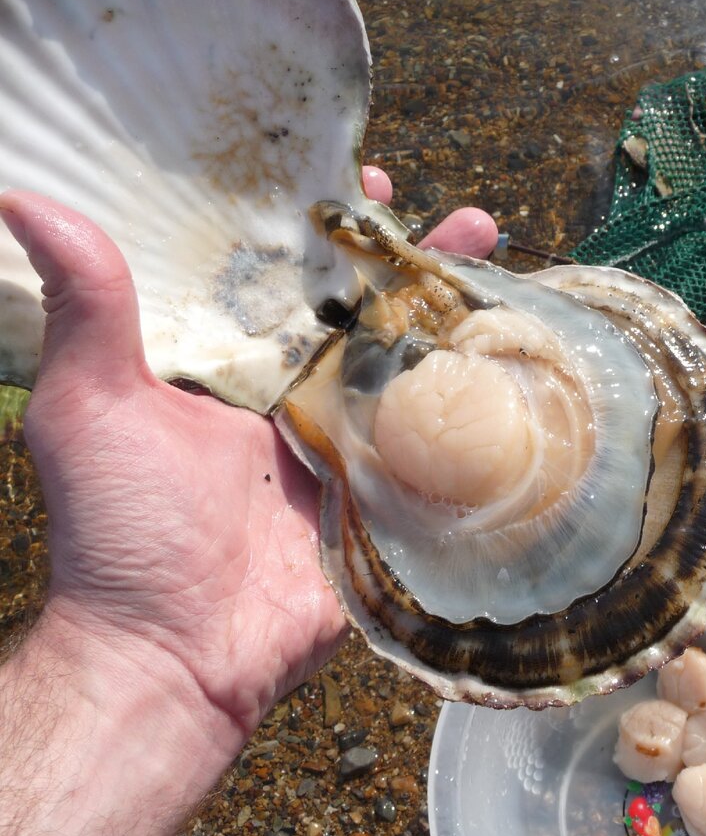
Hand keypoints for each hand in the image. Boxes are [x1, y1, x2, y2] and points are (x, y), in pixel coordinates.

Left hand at [0, 167, 495, 835]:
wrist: (179, 650)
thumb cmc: (122, 530)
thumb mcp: (94, 406)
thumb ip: (91, 309)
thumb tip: (28, 201)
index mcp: (237, 368)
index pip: (290, 281)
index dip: (326, 232)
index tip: (357, 185)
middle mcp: (301, 399)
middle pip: (370, 316)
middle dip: (417, 267)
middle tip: (468, 218)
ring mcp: (353, 449)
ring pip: (416, 369)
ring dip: (459, 320)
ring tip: (506, 270)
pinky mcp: (390, 499)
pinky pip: (442, 446)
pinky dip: (482, 408)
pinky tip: (525, 363)